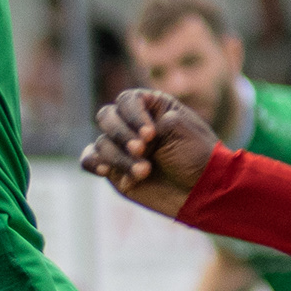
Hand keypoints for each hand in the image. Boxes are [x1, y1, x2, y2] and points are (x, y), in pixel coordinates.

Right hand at [81, 88, 218, 220]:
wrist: (201, 191)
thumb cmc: (196, 157)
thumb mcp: (180, 130)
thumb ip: (151, 121)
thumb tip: (122, 133)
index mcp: (152, 108)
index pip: (126, 100)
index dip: (133, 115)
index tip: (150, 134)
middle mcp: (132, 125)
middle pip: (107, 117)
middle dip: (121, 134)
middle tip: (141, 150)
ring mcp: (121, 147)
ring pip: (101, 143)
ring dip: (120, 158)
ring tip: (144, 172)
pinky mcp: (113, 169)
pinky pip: (90, 160)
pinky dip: (94, 163)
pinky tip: (106, 171)